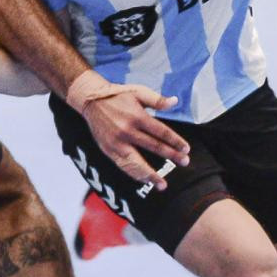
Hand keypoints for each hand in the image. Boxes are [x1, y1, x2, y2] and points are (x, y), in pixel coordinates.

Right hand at [67, 71, 189, 189]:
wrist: (91, 100)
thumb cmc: (116, 95)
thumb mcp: (138, 91)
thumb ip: (157, 100)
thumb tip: (175, 102)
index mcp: (137, 116)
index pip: (161, 132)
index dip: (175, 141)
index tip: (185, 149)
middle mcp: (127, 131)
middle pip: (153, 147)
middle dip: (171, 155)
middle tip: (184, 162)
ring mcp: (117, 142)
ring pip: (136, 162)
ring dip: (151, 175)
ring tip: (162, 184)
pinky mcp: (108, 149)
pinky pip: (123, 166)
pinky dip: (134, 174)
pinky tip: (144, 180)